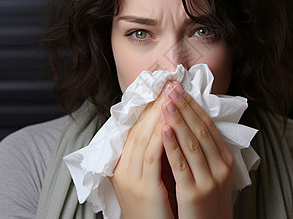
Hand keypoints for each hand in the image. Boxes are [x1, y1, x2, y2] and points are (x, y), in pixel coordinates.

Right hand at [110, 92, 173, 218]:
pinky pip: (152, 156)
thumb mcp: (150, 178)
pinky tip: (169, 121)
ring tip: (170, 95)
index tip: (163, 91)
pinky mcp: (143, 188)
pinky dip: (160, 137)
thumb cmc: (157, 208)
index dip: (149, 109)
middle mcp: (122, 169)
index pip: (135, 130)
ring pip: (144, 138)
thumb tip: (167, 128)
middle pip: (138, 129)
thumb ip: (154, 156)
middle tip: (168, 86)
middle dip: (155, 106)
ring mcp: (131, 179)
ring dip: (159, 115)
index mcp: (122, 165)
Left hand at [161, 82, 233, 218]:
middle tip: (171, 87)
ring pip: (192, 143)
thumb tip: (185, 126)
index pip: (208, 125)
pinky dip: (172, 145)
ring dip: (178, 120)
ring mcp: (209, 180)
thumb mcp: (211, 175)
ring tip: (166, 102)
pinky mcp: (194, 193)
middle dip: (185, 106)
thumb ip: (202, 153)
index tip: (179, 89)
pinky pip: (181, 165)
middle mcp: (221, 167)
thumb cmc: (207, 204)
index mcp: (225, 160)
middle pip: (201, 129)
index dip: (193, 105)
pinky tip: (164, 131)